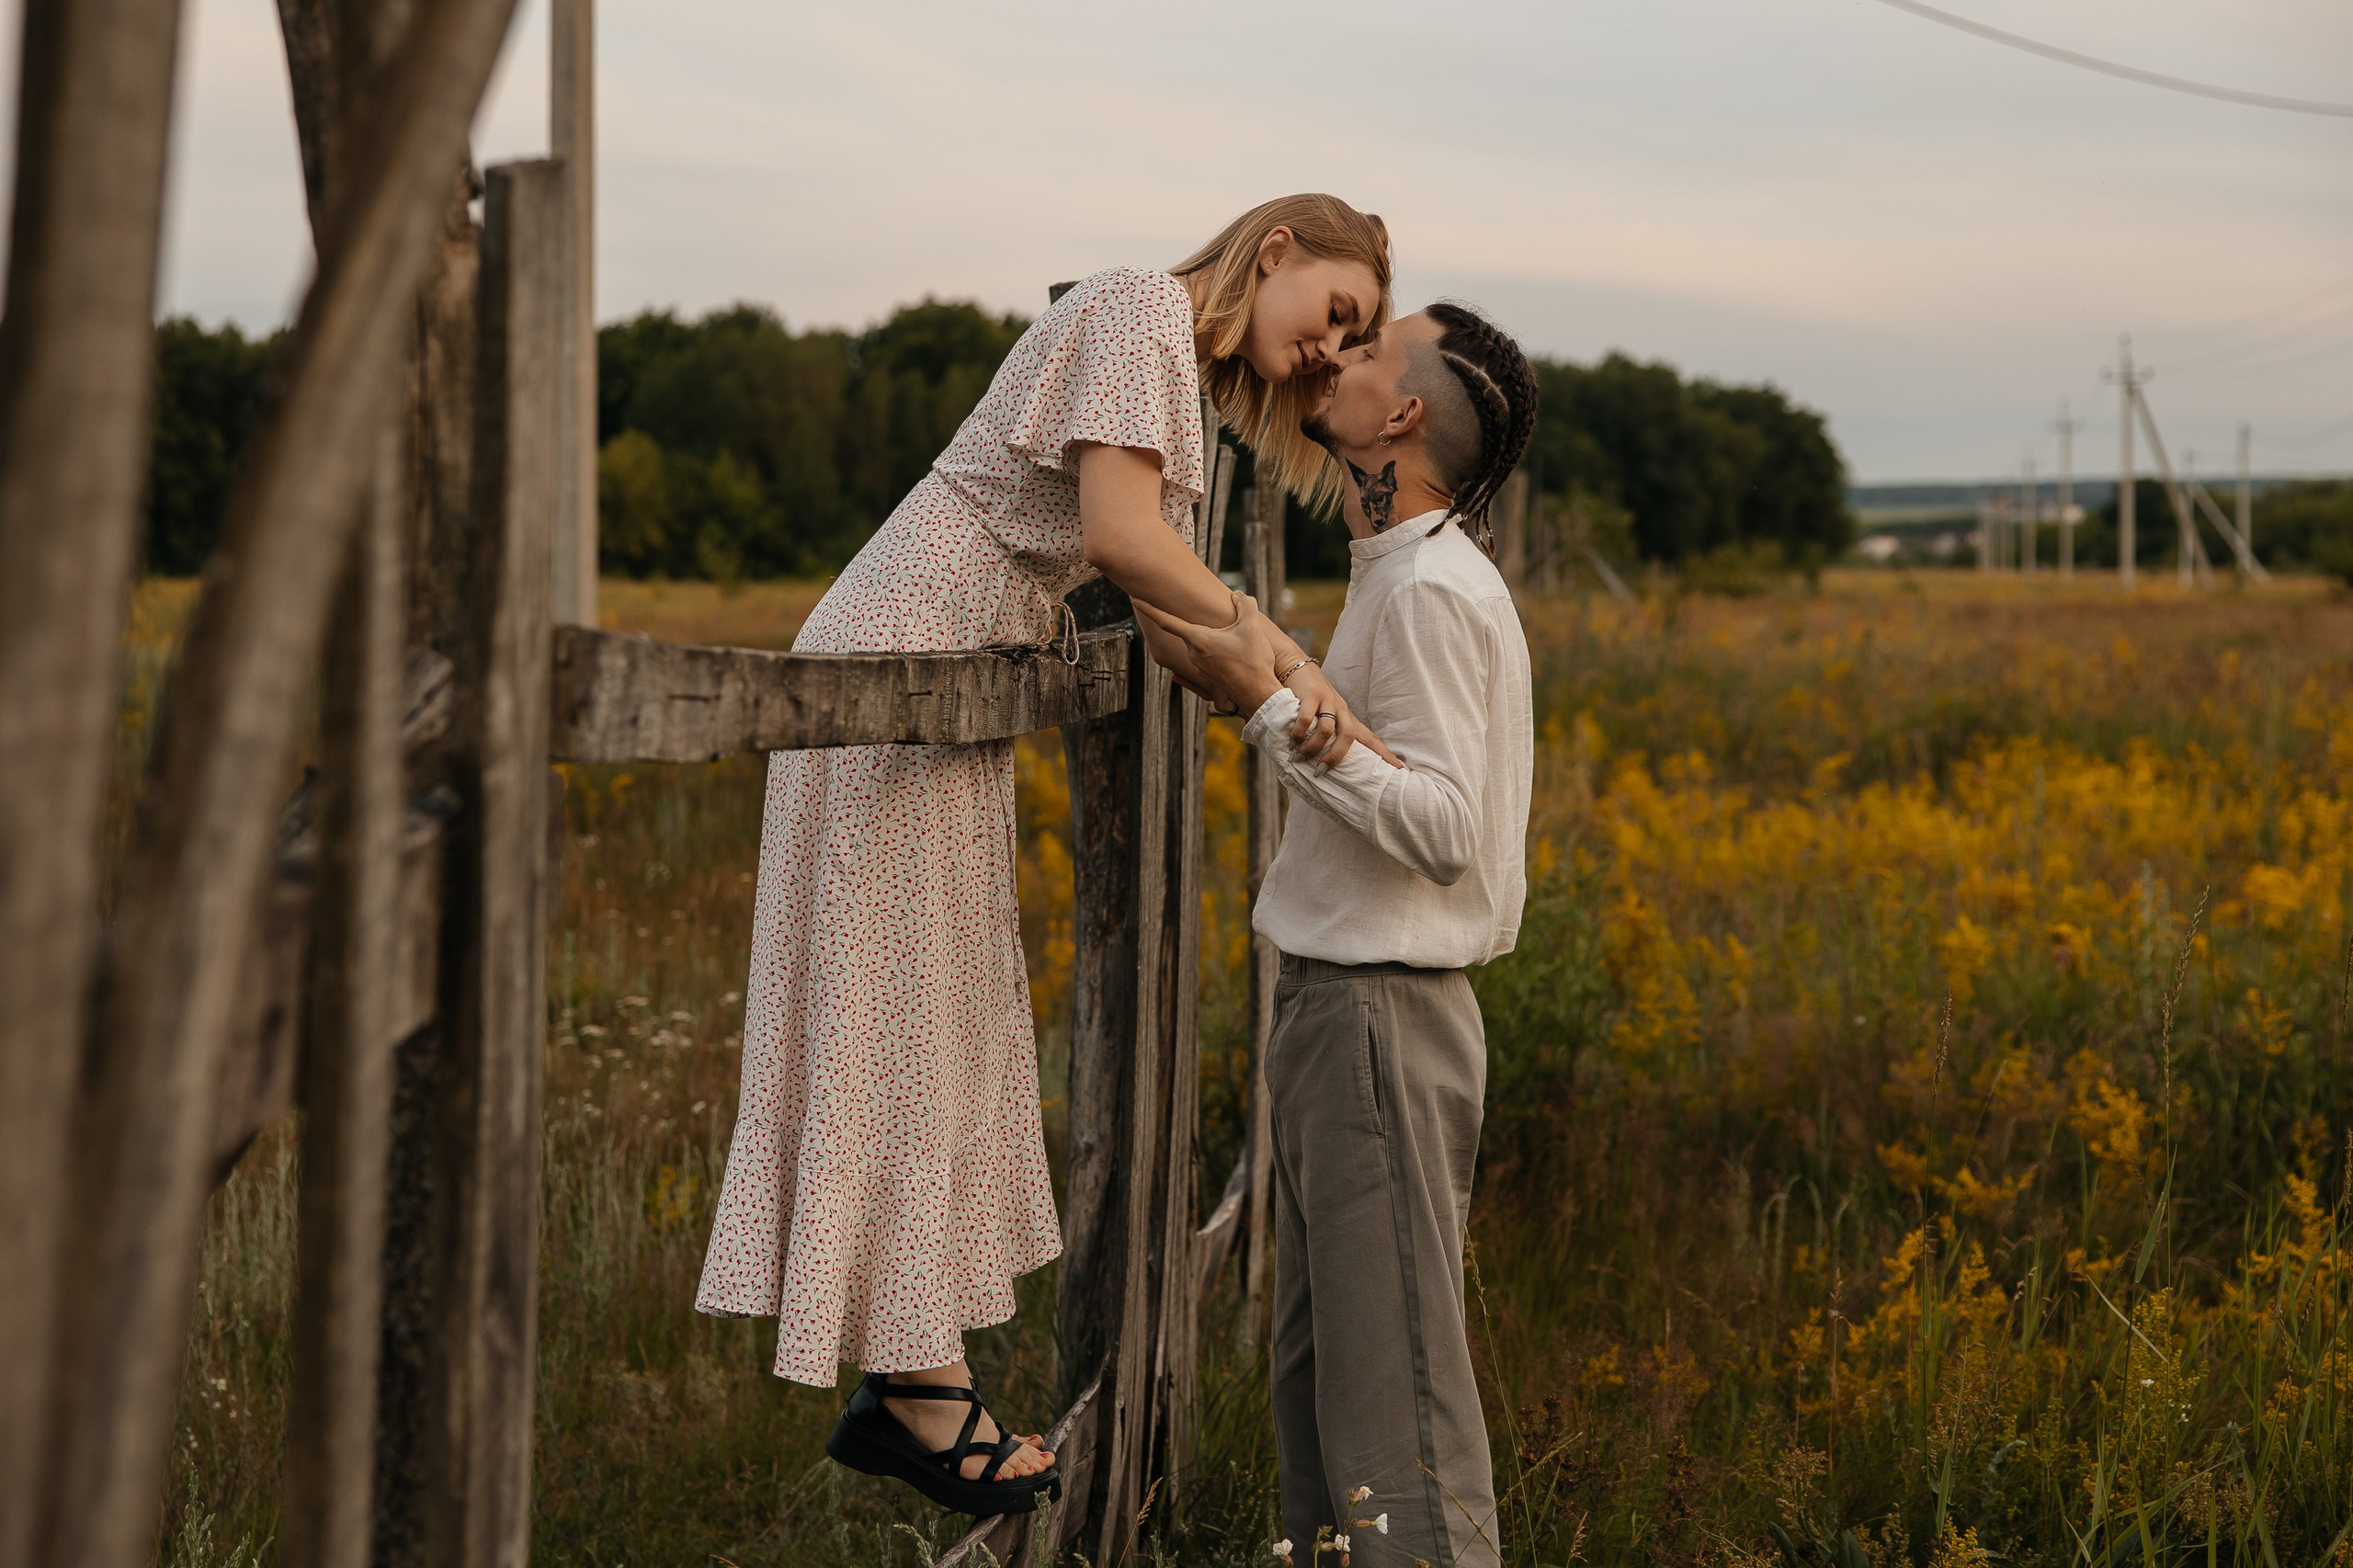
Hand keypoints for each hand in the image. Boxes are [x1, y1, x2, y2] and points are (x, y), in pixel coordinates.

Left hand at [1133, 593, 1279, 713]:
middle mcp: (1194, 654)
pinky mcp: (1208, 679)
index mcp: (1198, 639)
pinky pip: (1200, 662)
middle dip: (1191, 621)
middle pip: (1187, 631)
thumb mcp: (1252, 626)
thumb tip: (1237, 596)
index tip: (1133, 599)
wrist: (1259, 696)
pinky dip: (1203, 653)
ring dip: (1207, 637)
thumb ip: (1244, 605)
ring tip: (1227, 636)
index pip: (1166, 621)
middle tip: (1189, 609)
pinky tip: (1192, 659)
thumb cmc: (1253, 661)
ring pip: (1198, 646)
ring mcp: (1199, 668)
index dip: (1149, 608)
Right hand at [1283, 661, 1399, 770]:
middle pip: (1350, 735)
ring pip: (1327, 729)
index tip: (1398, 768)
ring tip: (1301, 756)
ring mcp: (1327, 700)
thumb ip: (1327, 733)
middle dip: (1337, 756)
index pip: (1369, 737)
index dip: (1383, 753)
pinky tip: (1293, 741)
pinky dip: (1300, 733)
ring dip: (1314, 746)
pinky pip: (1306, 718)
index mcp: (1347, 717)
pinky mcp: (1311, 695)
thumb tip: (1325, 761)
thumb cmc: (1310, 696)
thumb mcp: (1323, 714)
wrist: (1296, 666)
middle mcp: (1341, 708)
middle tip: (1321, 770)